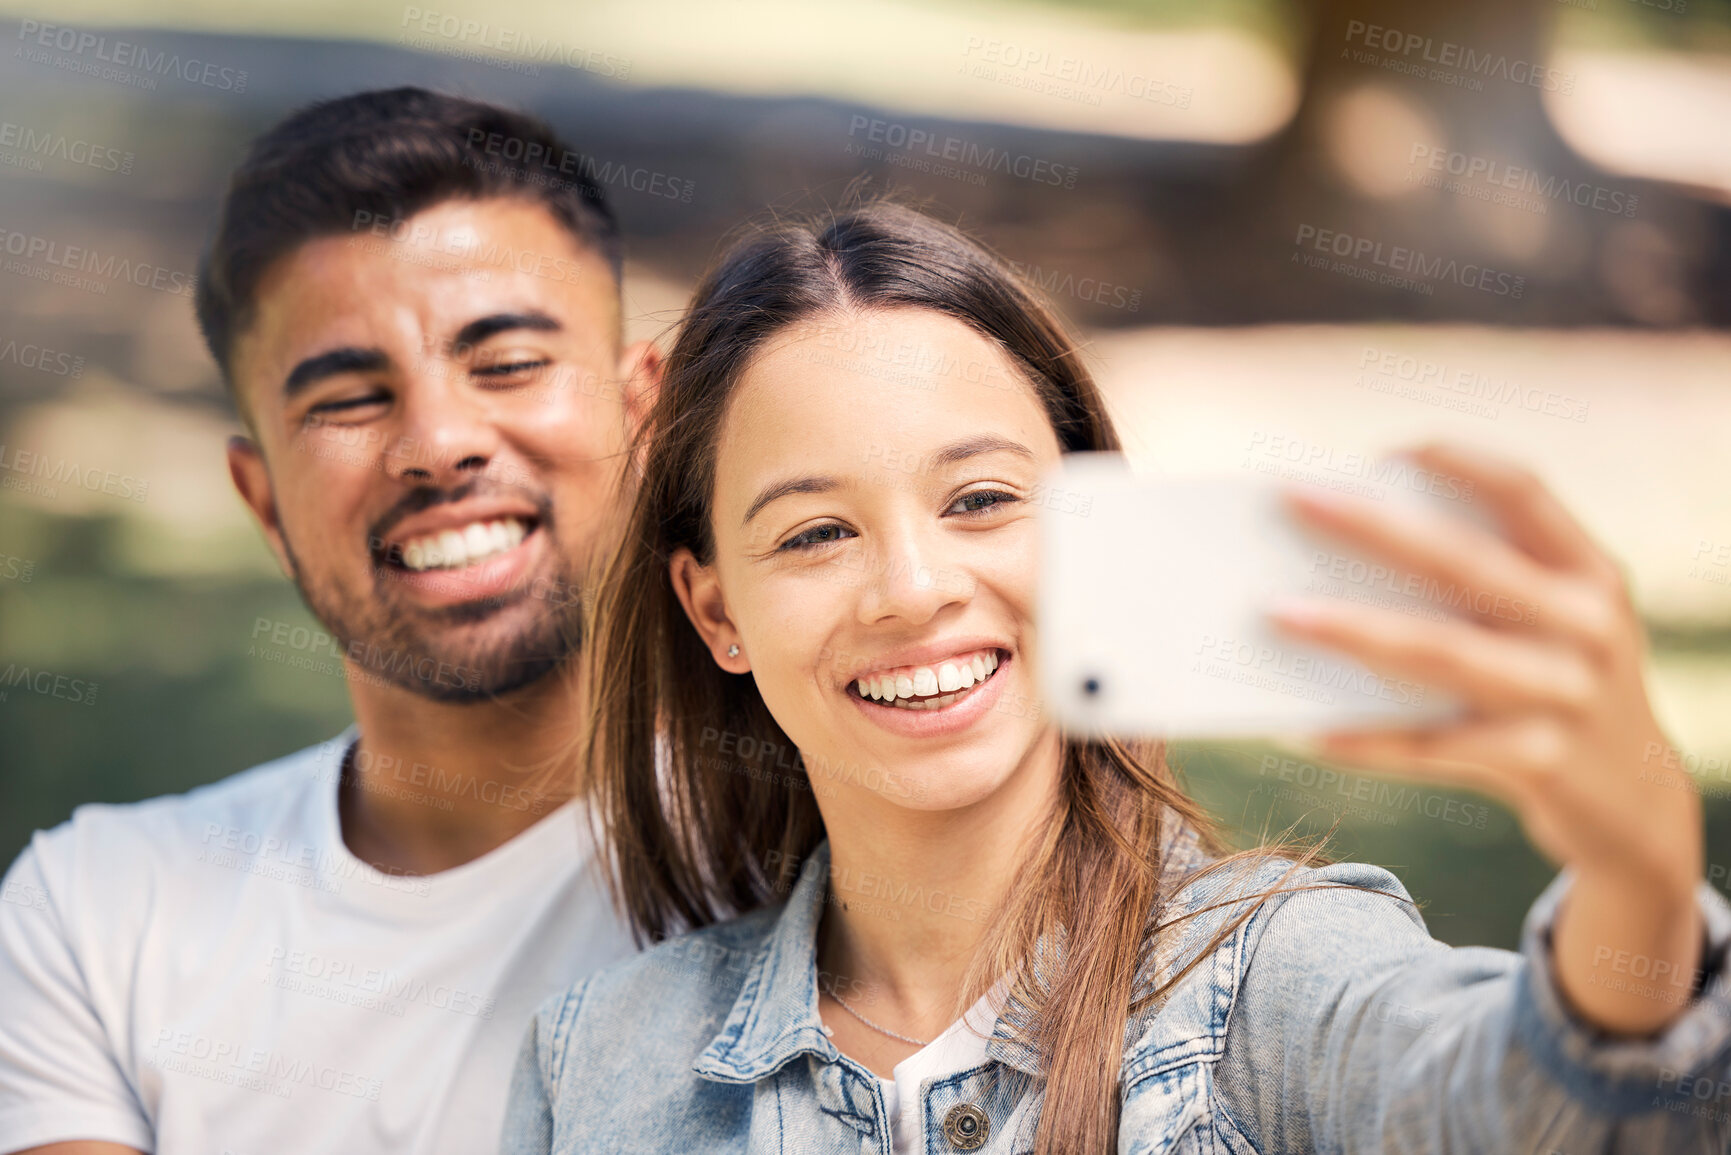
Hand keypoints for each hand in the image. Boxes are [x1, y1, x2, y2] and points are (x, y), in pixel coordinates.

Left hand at [1267, 442, 1703, 1032]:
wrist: (1633, 807)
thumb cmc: (1553, 687)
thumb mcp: (1548, 626)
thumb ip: (1478, 589)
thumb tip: (1336, 562)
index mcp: (1588, 571)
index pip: (1524, 491)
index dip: (1457, 461)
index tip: (1383, 449)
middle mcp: (1586, 625)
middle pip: (1465, 563)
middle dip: (1373, 527)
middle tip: (1293, 499)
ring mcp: (1568, 696)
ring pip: (1442, 653)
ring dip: (1352, 631)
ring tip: (1277, 614)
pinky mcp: (1541, 764)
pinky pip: (1433, 746)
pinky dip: (1366, 739)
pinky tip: (1305, 731)